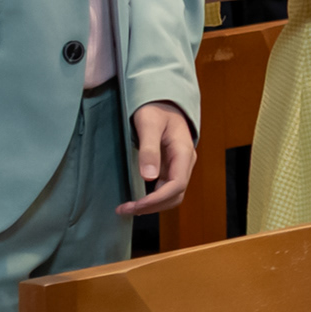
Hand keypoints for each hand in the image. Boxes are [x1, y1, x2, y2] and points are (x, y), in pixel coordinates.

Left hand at [118, 101, 197, 215]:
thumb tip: (148, 178)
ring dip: (152, 205)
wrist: (163, 101)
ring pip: (172, 195)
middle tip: (125, 210)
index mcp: (183, 153)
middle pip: (176, 195)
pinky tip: (136, 200)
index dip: (157, 199)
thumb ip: (149, 150)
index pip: (177, 185)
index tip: (136, 205)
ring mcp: (178, 167)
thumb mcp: (149, 124)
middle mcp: (184, 163)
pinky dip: (152, 199)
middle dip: (152, 206)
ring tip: (128, 208)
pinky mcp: (170, 168)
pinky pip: (165, 189)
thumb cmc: (155, 109)